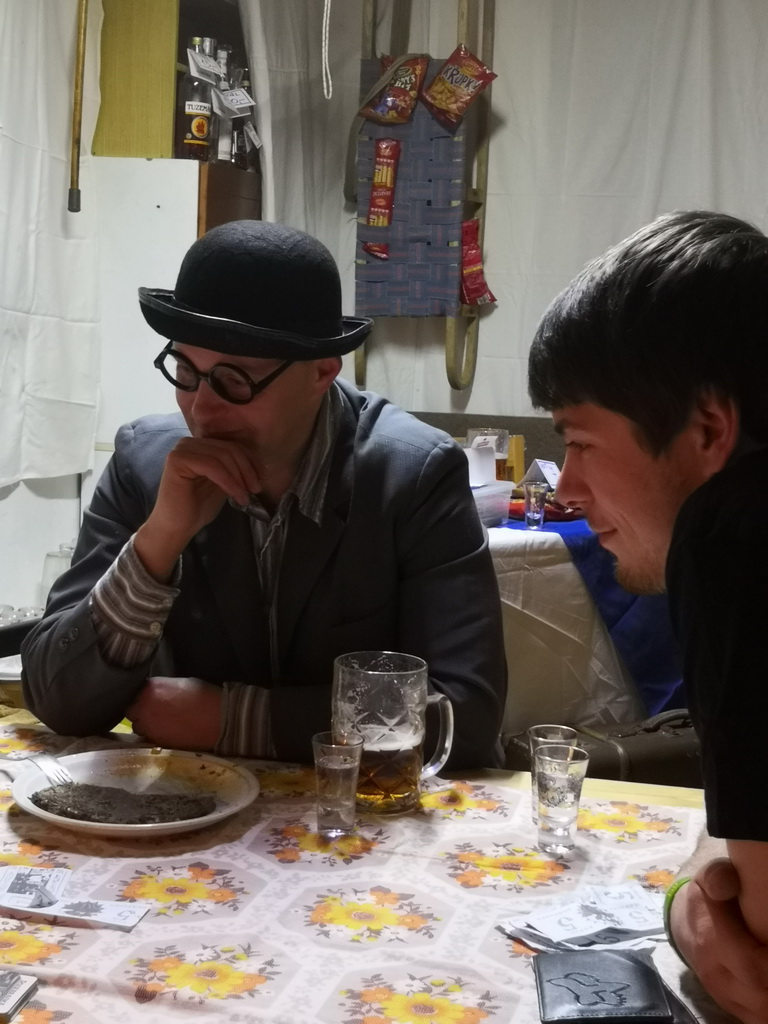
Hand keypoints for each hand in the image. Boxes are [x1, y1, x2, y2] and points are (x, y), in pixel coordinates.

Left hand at [126, 676, 222, 751]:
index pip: (134, 692)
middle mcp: (143, 707)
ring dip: (146, 725)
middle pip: (131, 711)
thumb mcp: (180, 683)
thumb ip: (162, 688)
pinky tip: (168, 732)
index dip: (143, 697)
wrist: (218, 719)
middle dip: (140, 711)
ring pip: (138, 727)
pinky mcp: (156, 742)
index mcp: (150, 688)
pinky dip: (155, 736)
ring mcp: (148, 726)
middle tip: (155, 712)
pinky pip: (149, 738)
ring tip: (162, 723)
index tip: (152, 699)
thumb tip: (155, 694)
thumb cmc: (204, 696)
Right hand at [135, 437, 260, 579]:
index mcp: (200, 446)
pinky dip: (229, 481)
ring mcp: (181, 449)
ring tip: (246, 497)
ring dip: (239, 478)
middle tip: (256, 489)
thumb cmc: (198, 508)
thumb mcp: (224, 483)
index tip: (263, 478)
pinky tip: (236, 496)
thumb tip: (259, 465)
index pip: (232, 446)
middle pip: (228, 449)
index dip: (251, 460)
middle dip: (247, 470)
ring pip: (222, 457)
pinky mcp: (177, 460)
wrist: (177, 527)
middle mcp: (189, 443)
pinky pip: (212, 466)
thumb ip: (235, 470)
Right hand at [670, 859, 767, 1022]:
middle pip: (761, 999)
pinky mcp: (730, 1008)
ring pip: (760, 1015)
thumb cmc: (707, 899)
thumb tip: (725, 886)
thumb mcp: (709, 878)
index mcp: (711, 941)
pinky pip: (756, 1021)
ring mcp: (723, 997)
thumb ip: (718, 877)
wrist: (685, 926)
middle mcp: (716, 976)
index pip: (752, 967)